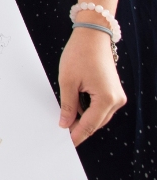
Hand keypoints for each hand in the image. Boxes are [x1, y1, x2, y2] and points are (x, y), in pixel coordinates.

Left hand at [58, 26, 125, 144]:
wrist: (93, 35)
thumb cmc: (80, 54)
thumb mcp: (68, 81)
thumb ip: (68, 105)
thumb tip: (65, 124)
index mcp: (106, 99)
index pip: (90, 125)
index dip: (77, 135)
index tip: (66, 144)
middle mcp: (116, 100)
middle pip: (96, 123)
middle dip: (80, 129)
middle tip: (63, 135)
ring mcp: (117, 95)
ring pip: (99, 116)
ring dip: (85, 119)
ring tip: (66, 122)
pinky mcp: (114, 90)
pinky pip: (101, 107)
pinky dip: (89, 110)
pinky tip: (76, 110)